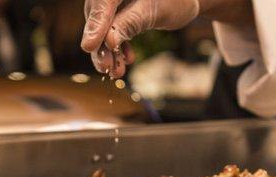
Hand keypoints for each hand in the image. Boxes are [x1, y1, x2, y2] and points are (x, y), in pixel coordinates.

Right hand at [81, 0, 199, 77]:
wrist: (187, 0)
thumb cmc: (175, 0)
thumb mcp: (153, 12)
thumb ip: (130, 23)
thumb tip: (109, 41)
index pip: (101, 4)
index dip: (94, 26)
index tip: (89, 47)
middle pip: (98, 17)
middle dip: (101, 45)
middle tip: (104, 67)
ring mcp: (114, 2)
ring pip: (104, 27)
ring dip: (109, 51)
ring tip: (116, 71)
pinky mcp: (118, 13)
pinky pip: (113, 30)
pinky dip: (119, 47)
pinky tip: (127, 60)